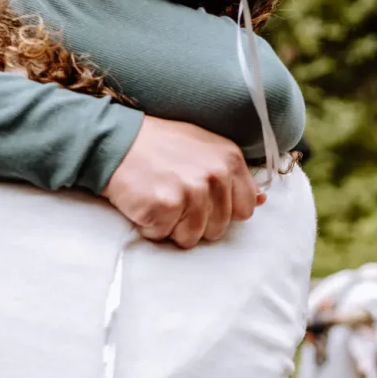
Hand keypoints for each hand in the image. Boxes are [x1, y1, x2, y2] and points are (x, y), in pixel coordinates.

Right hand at [103, 117, 263, 248]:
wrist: (115, 140)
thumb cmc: (158, 146)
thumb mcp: (204, 149)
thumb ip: (232, 175)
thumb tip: (261, 201)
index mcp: (230, 160)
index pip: (246, 209)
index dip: (222, 210)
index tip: (201, 199)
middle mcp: (216, 174)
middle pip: (219, 228)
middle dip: (195, 220)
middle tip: (173, 195)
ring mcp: (192, 191)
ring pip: (192, 237)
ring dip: (172, 225)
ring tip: (159, 197)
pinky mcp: (166, 206)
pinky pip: (163, 235)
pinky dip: (150, 225)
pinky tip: (145, 201)